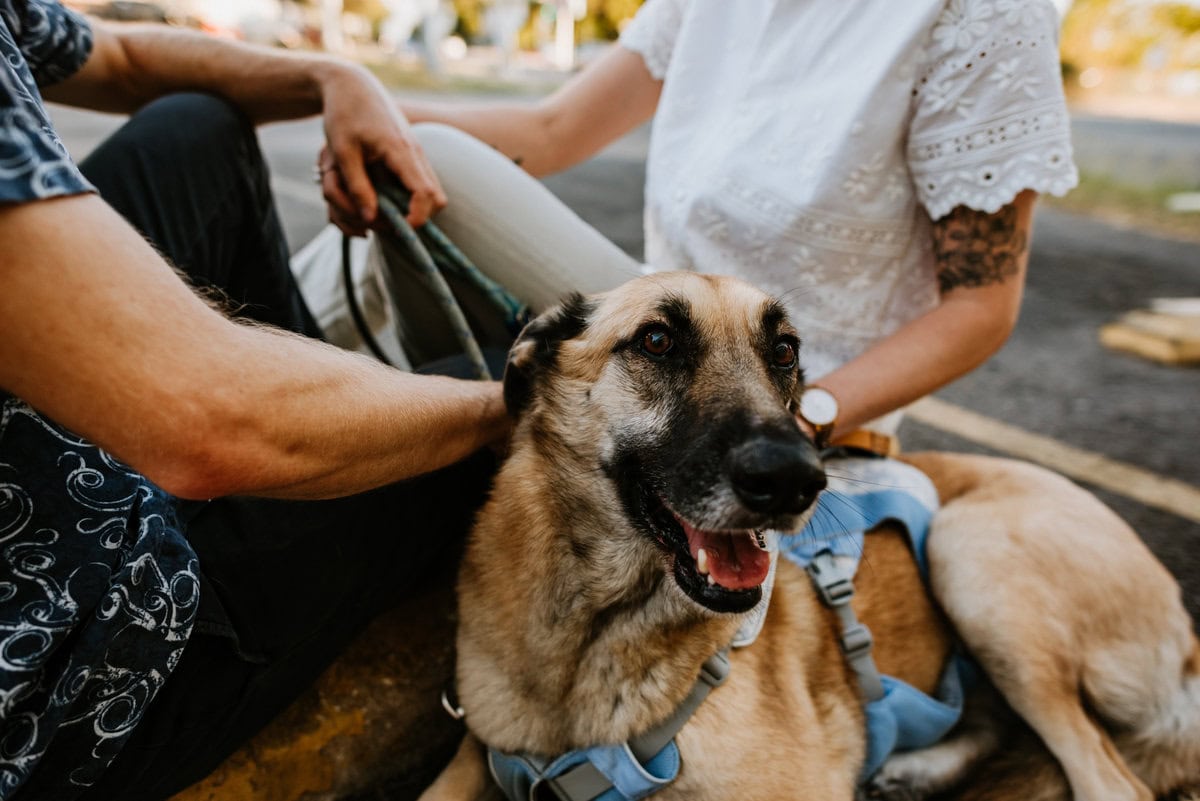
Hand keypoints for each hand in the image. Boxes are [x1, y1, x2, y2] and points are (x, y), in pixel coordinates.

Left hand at [316, 64, 445, 232]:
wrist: (352, 84)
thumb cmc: (344, 114)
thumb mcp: (342, 152)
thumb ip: (357, 188)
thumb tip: (371, 220)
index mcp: (401, 151)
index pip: (426, 195)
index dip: (416, 218)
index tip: (394, 229)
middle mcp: (416, 153)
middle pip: (437, 198)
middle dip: (416, 217)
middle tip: (384, 220)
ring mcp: (417, 153)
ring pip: (431, 192)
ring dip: (410, 207)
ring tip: (378, 206)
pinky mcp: (412, 154)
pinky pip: (420, 183)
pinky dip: (405, 196)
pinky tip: (380, 193)